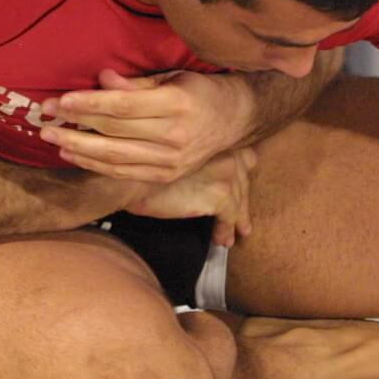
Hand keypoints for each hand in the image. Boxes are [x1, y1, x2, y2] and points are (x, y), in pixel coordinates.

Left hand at [38, 69, 251, 182]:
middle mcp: (174, 136)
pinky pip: (123, 173)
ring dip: (79, 148)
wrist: (234, 120)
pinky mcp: (165, 176)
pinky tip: (74, 154)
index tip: (62, 100)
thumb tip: (103, 80)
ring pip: (115, 158)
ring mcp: (171, 161)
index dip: (90, 104)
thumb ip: (138, 84)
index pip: (124, 107)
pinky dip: (95, 165)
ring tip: (52, 137)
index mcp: (176, 105)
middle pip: (115, 133)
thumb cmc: (199, 91)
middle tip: (46, 116)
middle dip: (76, 125)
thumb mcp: (174, 77)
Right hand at [130, 146, 257, 246]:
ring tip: (230, 237)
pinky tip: (219, 240)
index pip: (243, 156)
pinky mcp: (221, 196)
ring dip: (235, 220)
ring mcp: (227, 174)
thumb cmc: (144, 167)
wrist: (135, 180)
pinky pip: (229, 217)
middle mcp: (228, 153)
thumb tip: (204, 178)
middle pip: (243, 181)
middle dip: (241, 200)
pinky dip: (225, 230)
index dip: (241, 173)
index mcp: (217, 139)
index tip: (238, 186)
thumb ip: (195, 159)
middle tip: (242, 220)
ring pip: (239, 201)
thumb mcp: (176, 154)